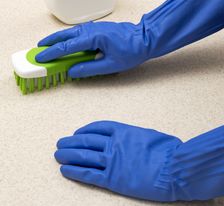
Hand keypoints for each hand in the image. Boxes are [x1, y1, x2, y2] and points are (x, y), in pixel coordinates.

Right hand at [36, 21, 150, 77]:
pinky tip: (66, 41)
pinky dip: (68, 37)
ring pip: (71, 32)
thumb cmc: (131, 51)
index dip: (52, 53)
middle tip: (38, 49)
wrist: (144, 38)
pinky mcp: (97, 28)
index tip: (40, 57)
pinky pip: (78, 32)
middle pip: (65, 36)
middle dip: (50, 42)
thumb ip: (89, 68)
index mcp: (94, 38)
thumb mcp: (111, 65)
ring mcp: (94, 27)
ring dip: (58, 38)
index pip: (67, 47)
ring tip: (47, 44)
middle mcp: (91, 30)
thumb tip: (72, 71)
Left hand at [54, 121, 181, 201]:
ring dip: (68, 155)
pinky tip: (65, 170)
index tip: (77, 133)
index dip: (85, 130)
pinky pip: (89, 174)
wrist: (174, 169)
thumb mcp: (150, 135)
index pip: (98, 128)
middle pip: (86, 141)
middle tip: (60, 143)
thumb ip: (134, 136)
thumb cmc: (167, 151)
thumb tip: (129, 139)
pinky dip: (75, 171)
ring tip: (58, 155)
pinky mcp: (113, 179)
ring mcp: (112, 161)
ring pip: (84, 156)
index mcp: (123, 131)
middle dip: (71, 142)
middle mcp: (114, 144)